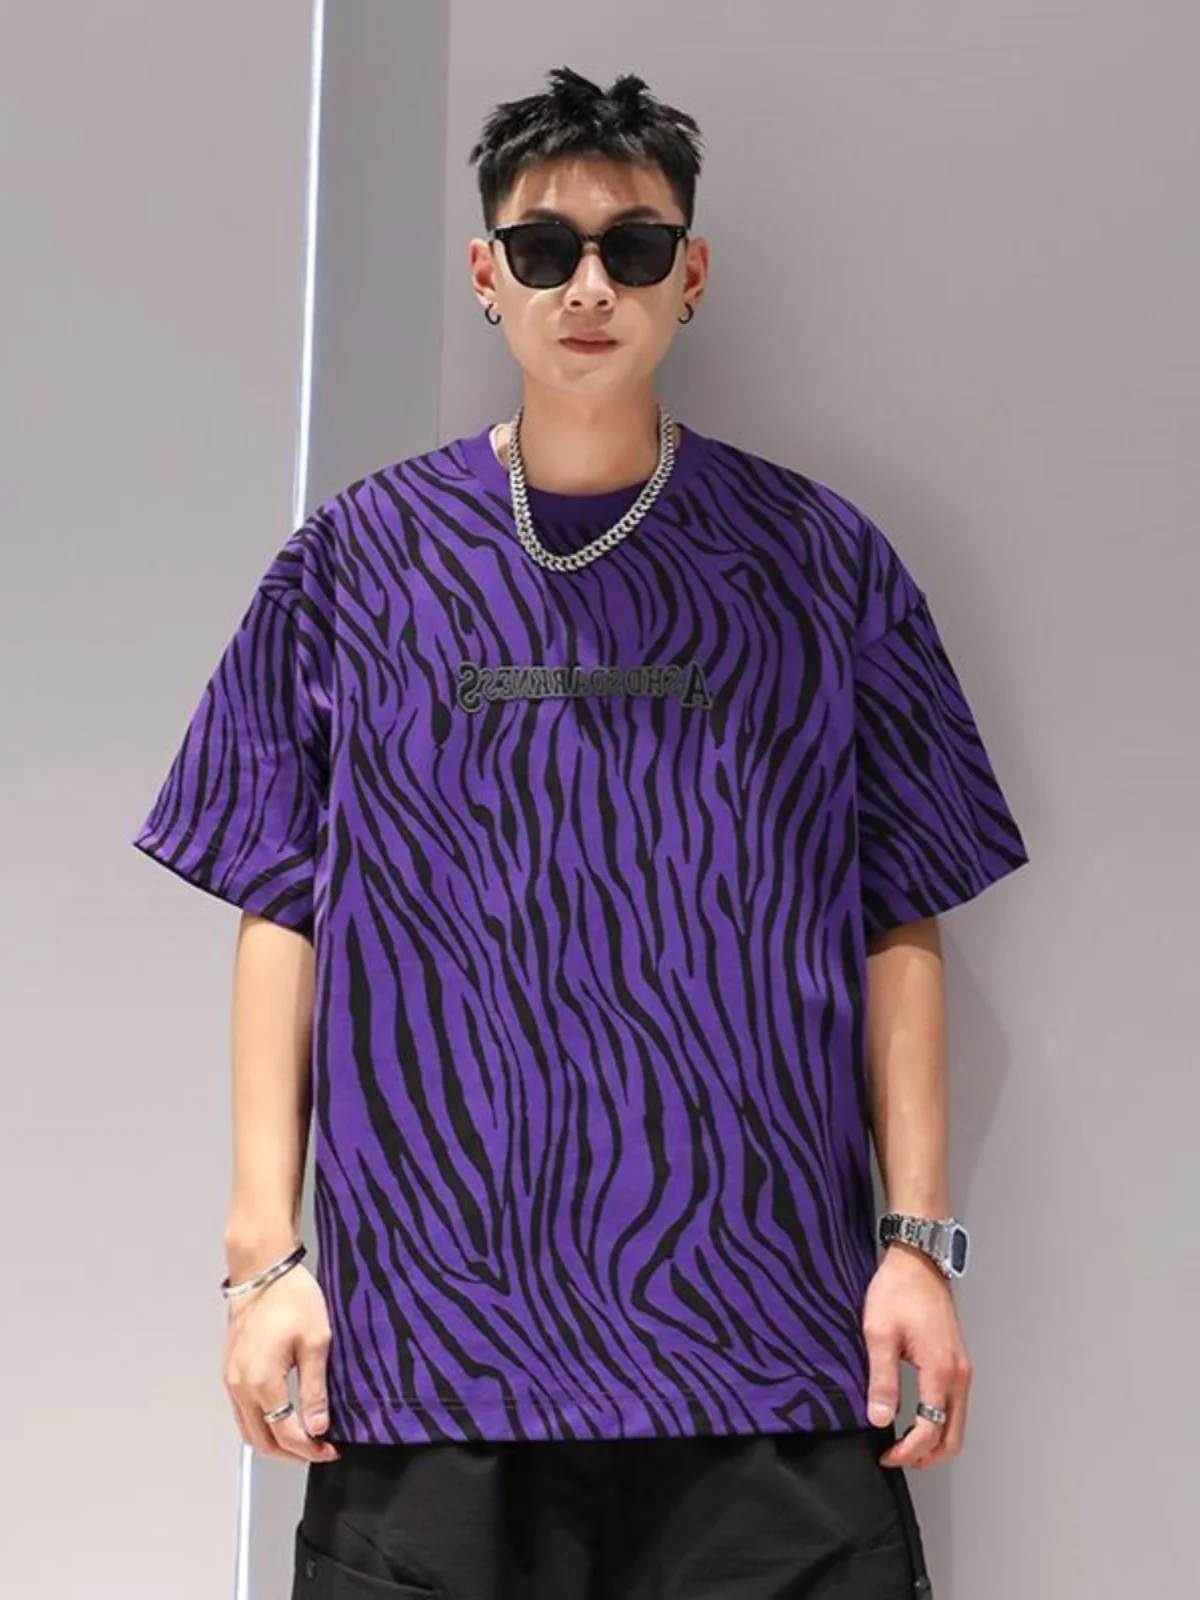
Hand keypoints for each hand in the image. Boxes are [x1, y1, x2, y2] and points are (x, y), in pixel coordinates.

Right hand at [222, 1263, 340, 1462]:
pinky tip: (281, 1420)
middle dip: (292, 1454)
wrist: (263, 1271)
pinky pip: (242, 1413)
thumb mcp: (316, 1343)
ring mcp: (231, 1380)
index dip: (310, 1449)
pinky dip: (261, 1425)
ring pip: (248, 1431)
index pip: (286, 1435)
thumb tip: (318, 1428)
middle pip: (262, 1441)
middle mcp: (240, 1387)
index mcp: (262, 1382)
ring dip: (274, 1443)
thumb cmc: (292, 1299)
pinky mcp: (230, 1371)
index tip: (331, 1450)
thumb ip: (315, 1390)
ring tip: (303, 1441)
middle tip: (319, 1451)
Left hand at [863, 1244, 970, 1469]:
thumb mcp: (879, 1335)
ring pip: (958, 1422)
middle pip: (953, 1435)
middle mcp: (958, 1374)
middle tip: (897, 1457)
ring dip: (935, 1440)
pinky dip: (941, 1421)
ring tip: (905, 1444)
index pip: (931, 1429)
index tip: (887, 1455)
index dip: (909, 1450)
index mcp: (940, 1370)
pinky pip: (955, 1404)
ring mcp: (962, 1368)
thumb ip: (882, 1380)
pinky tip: (918, 1419)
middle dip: (927, 1455)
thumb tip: (880, 1419)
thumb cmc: (898, 1292)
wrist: (918, 1262)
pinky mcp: (958, 1361)